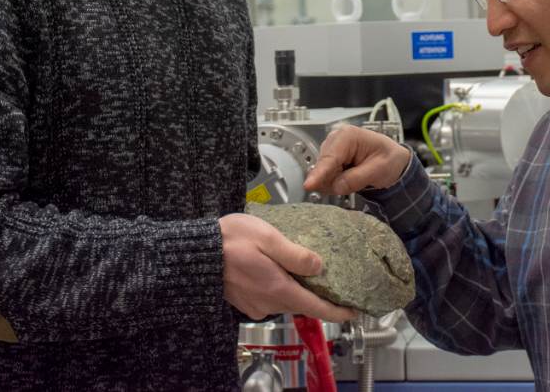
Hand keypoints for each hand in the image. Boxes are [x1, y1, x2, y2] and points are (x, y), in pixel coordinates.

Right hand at [218, 213, 356, 323]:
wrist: (195, 252)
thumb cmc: (229, 239)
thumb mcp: (268, 238)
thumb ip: (295, 254)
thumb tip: (319, 266)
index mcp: (278, 289)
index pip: (315, 308)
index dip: (338, 311)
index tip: (354, 310)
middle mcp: (267, 302)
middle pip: (301, 303)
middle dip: (315, 294)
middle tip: (327, 276)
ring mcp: (254, 304)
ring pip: (284, 299)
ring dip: (294, 287)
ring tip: (298, 264)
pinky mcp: (244, 301)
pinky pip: (268, 297)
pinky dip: (277, 286)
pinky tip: (273, 268)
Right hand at [303, 126, 410, 196]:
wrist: (393, 160)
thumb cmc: (389, 159)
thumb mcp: (379, 169)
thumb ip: (357, 178)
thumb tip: (336, 186)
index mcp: (348, 135)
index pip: (330, 158)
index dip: (319, 173)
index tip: (308, 185)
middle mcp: (335, 139)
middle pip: (323, 167)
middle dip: (335, 180)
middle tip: (359, 181)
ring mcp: (331, 149)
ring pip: (322, 173)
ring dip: (336, 182)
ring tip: (358, 177)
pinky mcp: (329, 159)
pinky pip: (325, 177)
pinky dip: (336, 182)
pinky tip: (350, 178)